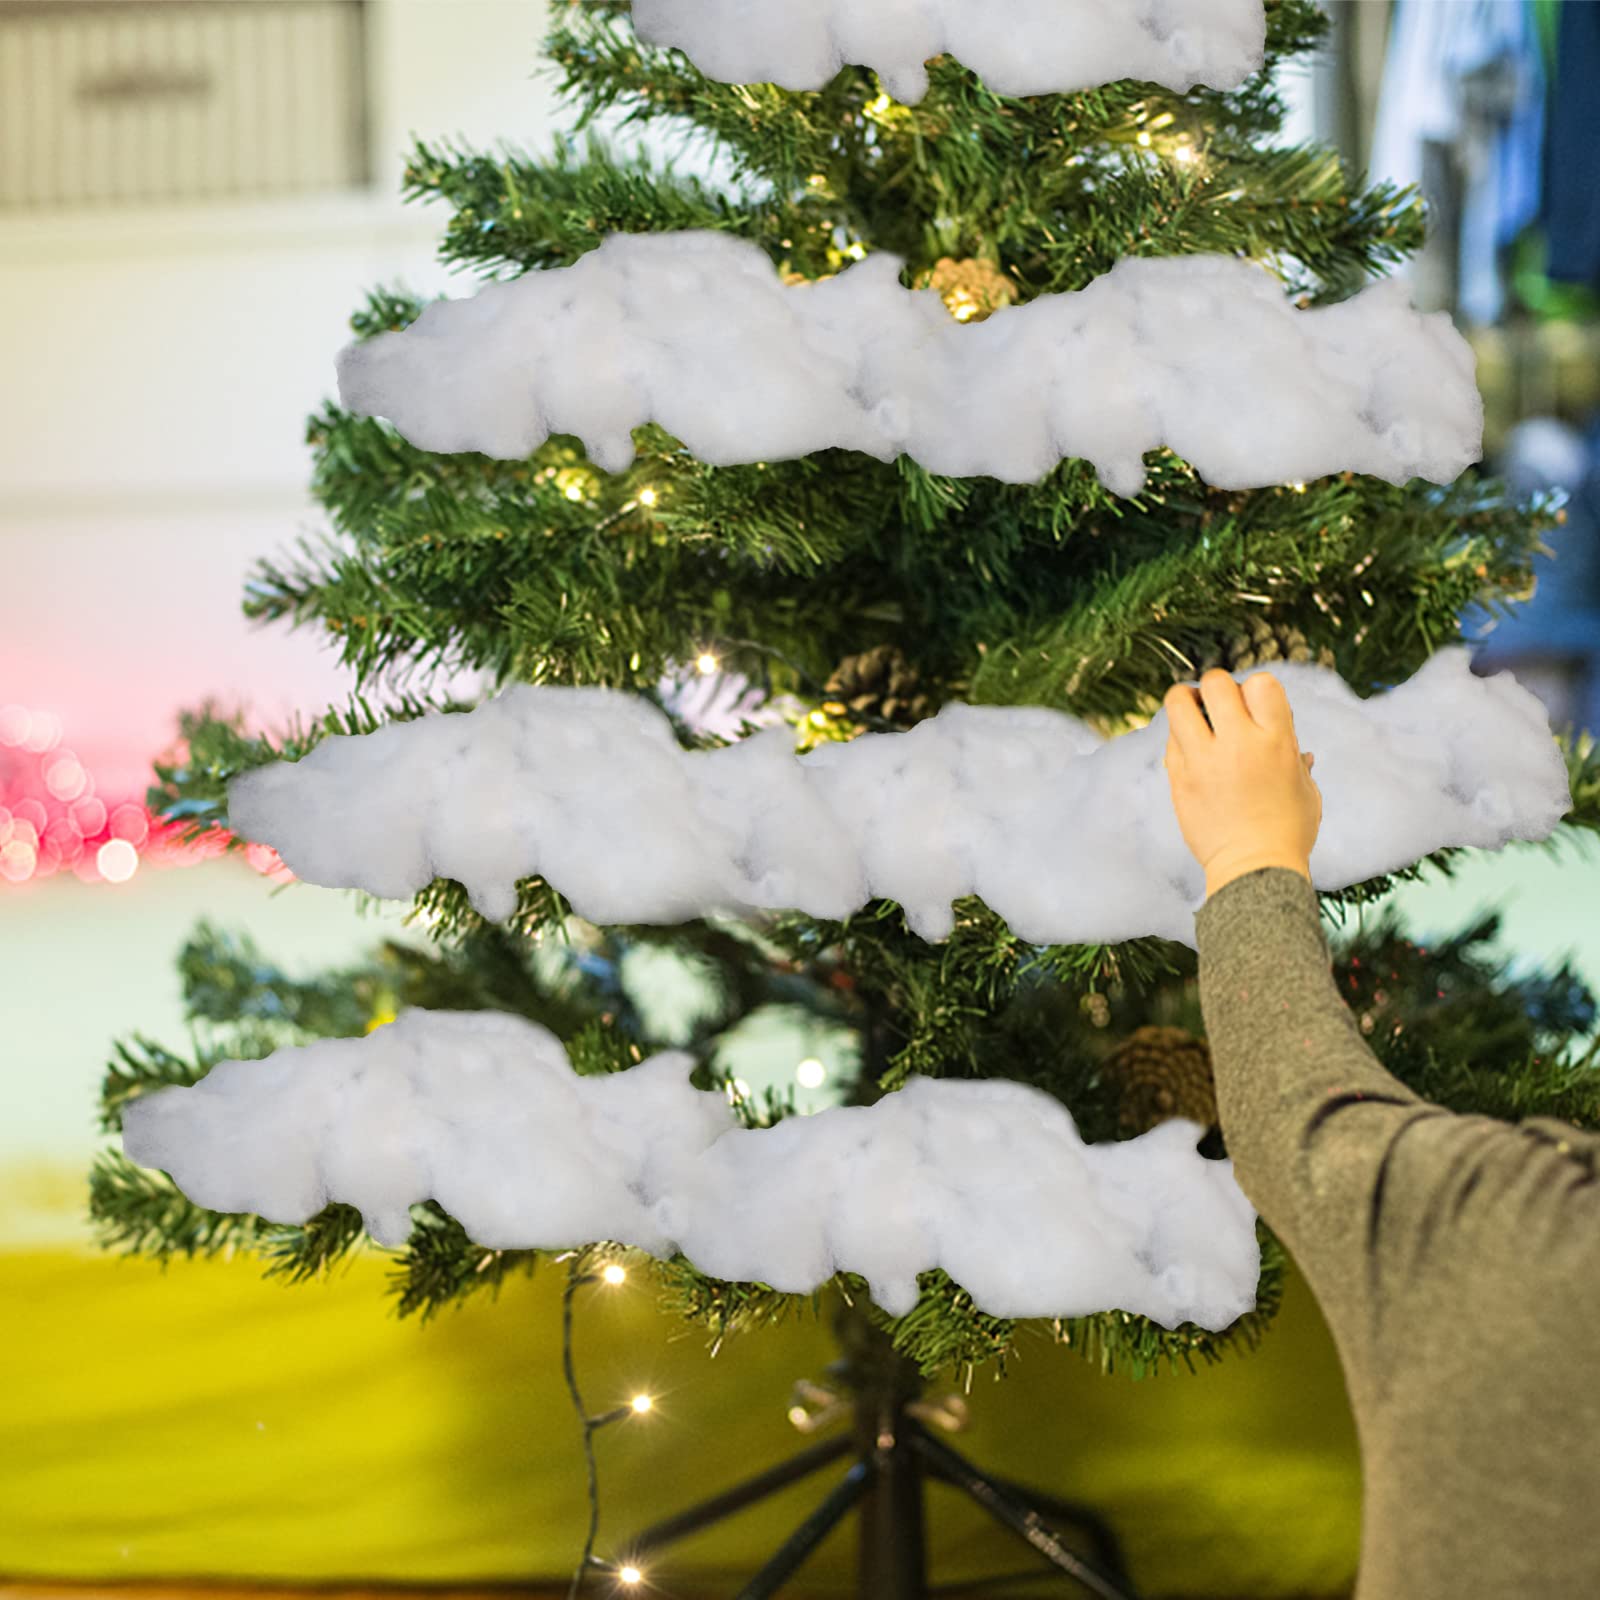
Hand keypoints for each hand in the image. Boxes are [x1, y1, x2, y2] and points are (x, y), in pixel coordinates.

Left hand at [1162, 669, 1322, 895]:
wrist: (1254, 870)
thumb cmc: (1288, 832)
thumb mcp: (1306, 790)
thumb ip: (1296, 761)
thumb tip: (1299, 751)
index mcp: (1277, 741)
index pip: (1261, 683)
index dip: (1256, 688)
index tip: (1254, 705)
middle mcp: (1238, 743)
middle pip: (1216, 682)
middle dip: (1217, 686)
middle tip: (1218, 704)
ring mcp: (1203, 759)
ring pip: (1178, 701)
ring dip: (1185, 700)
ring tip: (1193, 712)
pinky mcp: (1179, 778)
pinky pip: (1170, 739)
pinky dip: (1179, 735)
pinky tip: (1190, 747)